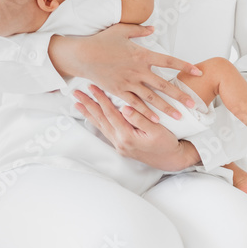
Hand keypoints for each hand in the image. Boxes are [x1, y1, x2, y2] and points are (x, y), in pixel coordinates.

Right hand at [48, 22, 202, 123]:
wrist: (82, 55)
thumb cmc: (101, 41)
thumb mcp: (121, 30)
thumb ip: (140, 30)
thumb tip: (153, 28)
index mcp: (142, 55)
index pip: (169, 61)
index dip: (184, 66)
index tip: (198, 71)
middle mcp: (138, 71)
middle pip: (164, 85)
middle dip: (180, 95)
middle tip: (194, 103)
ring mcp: (128, 83)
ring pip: (151, 98)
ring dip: (166, 108)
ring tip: (179, 116)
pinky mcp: (118, 91)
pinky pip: (135, 105)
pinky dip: (146, 113)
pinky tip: (156, 121)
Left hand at [73, 85, 198, 170]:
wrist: (171, 160)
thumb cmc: (166, 144)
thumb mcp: (157, 130)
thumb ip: (140, 119)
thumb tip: (125, 108)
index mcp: (127, 136)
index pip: (110, 114)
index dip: (101, 99)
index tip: (93, 87)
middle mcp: (119, 142)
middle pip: (100, 120)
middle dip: (88, 105)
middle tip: (76, 94)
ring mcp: (119, 146)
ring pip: (101, 126)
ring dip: (89, 114)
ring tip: (78, 104)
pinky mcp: (121, 146)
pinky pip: (105, 131)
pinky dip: (97, 122)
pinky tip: (92, 117)